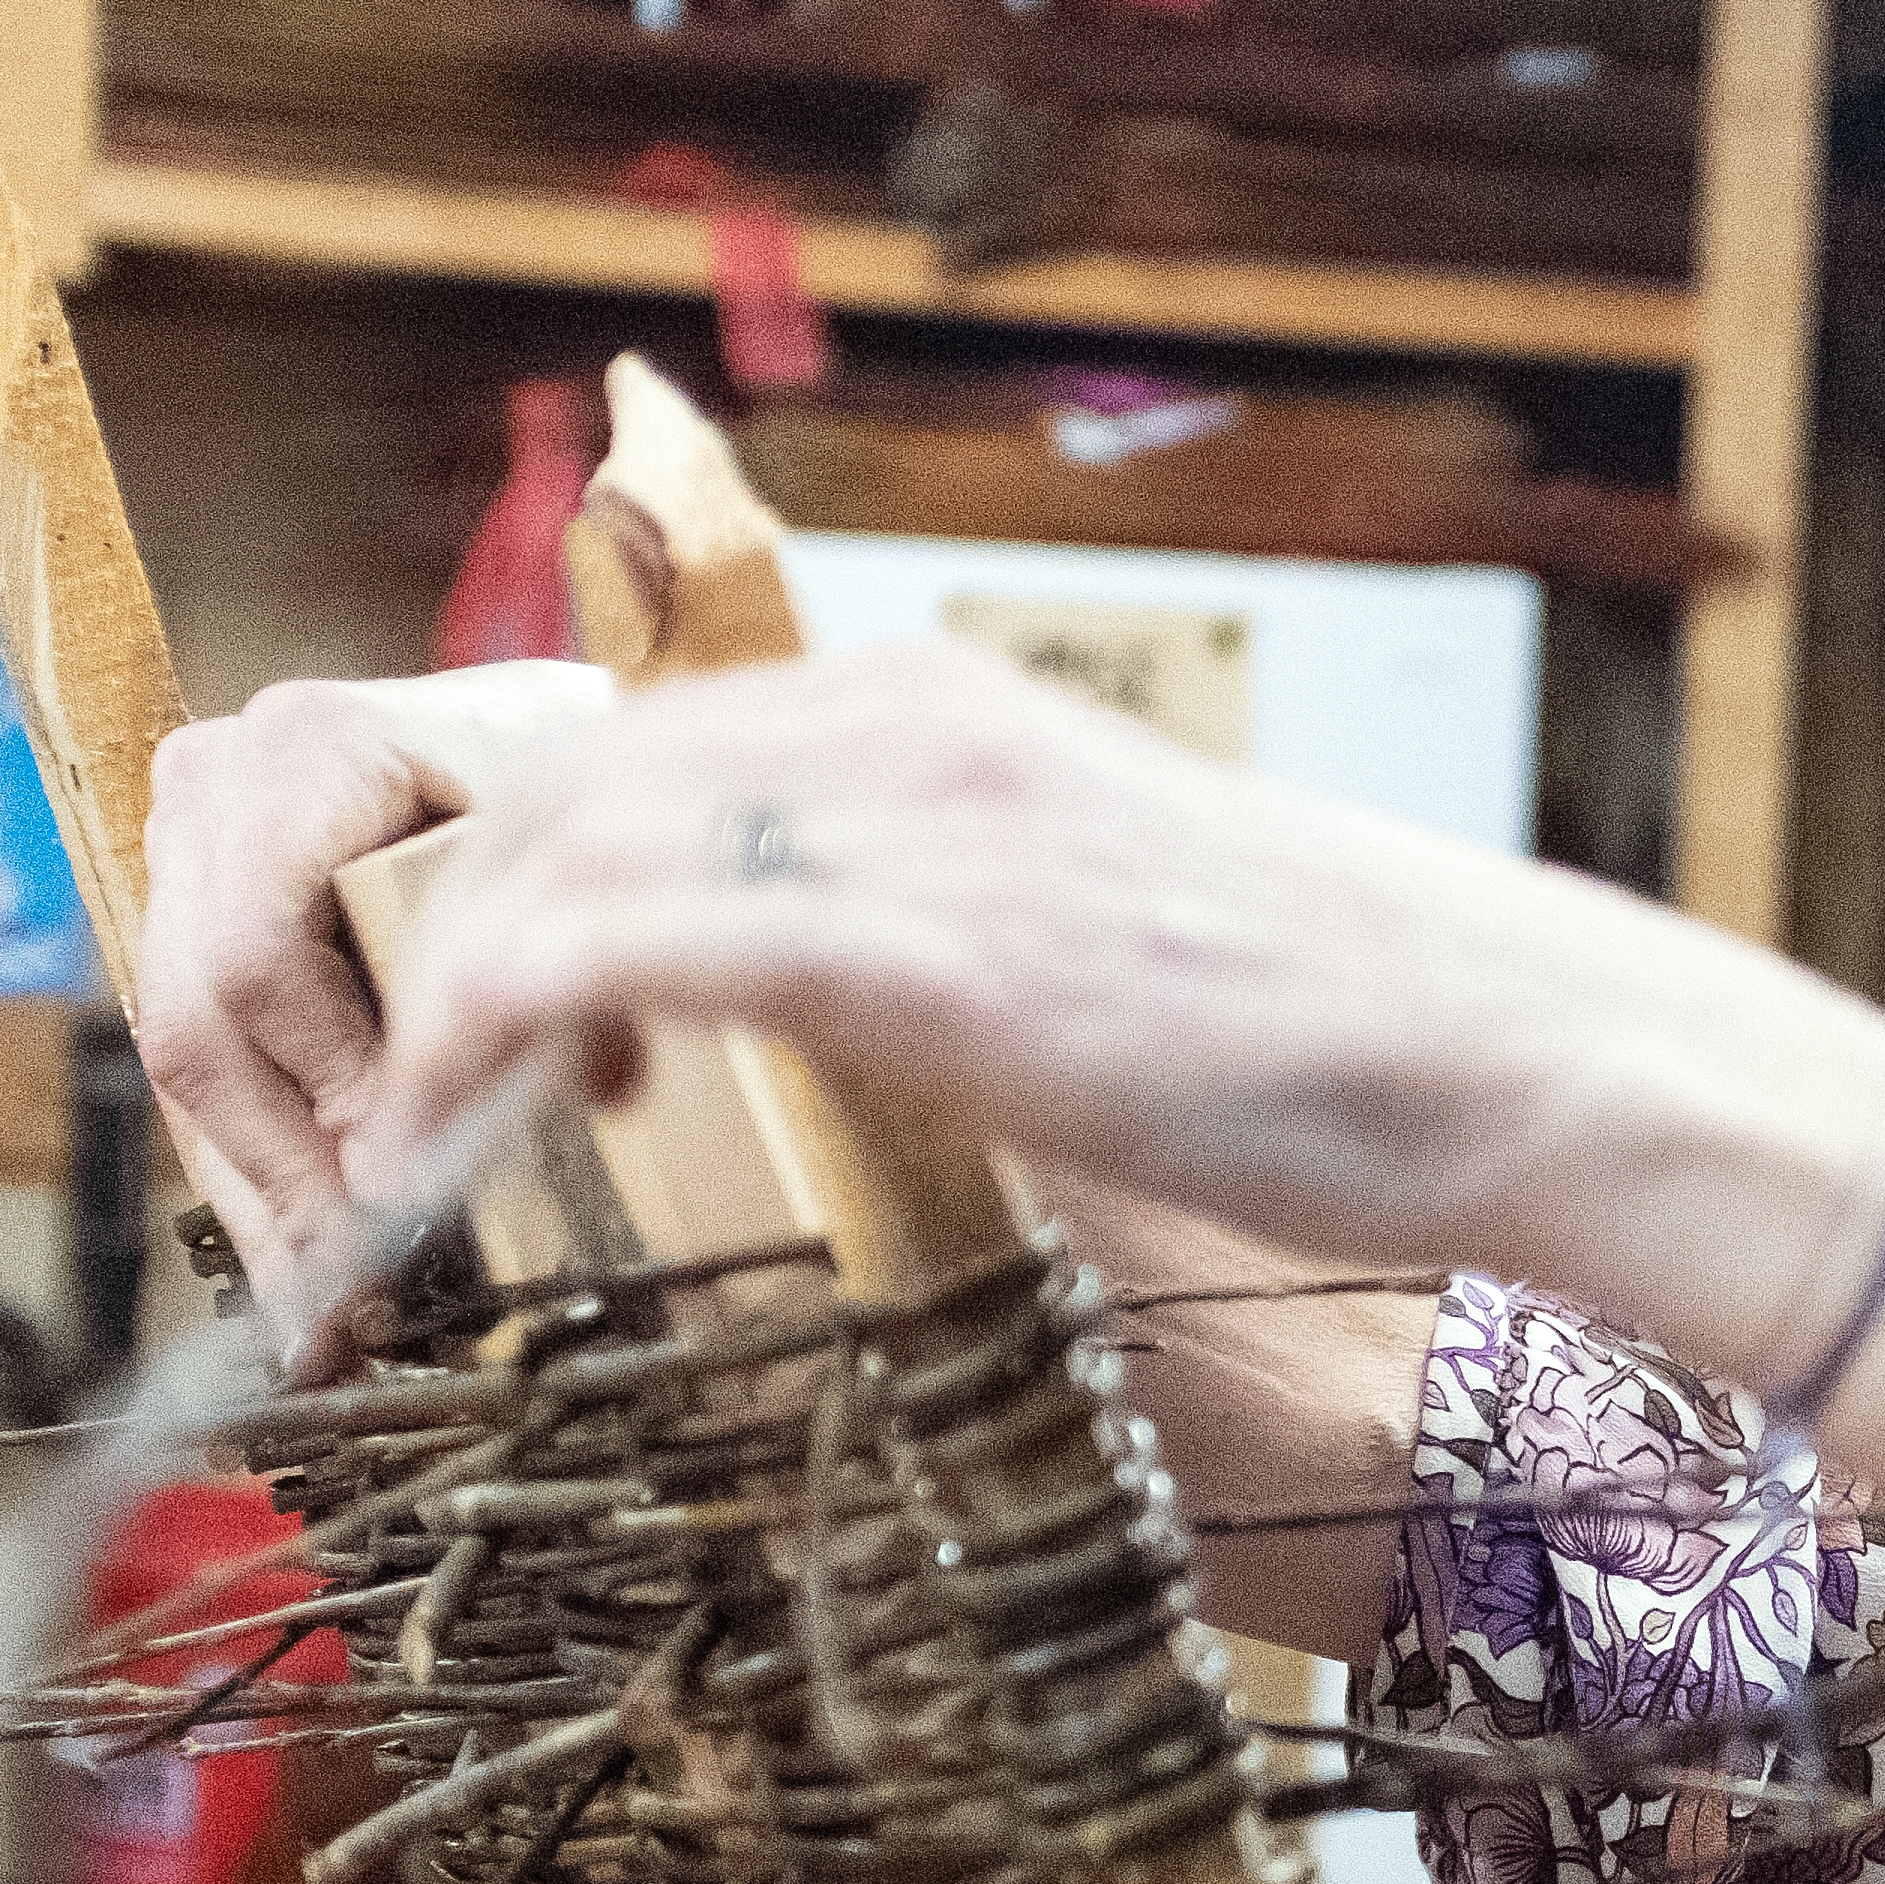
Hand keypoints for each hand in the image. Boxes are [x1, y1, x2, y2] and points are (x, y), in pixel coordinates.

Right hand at [137, 661, 610, 1310]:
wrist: (521, 724)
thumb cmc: (559, 771)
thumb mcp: (577, 846)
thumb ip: (569, 951)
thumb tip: (592, 1086)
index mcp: (306, 752)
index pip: (260, 958)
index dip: (328, 1084)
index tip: (394, 1183)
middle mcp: (214, 790)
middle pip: (201, 1024)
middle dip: (283, 1171)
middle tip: (348, 1283)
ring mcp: (181, 851)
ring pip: (186, 1062)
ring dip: (259, 1198)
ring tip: (316, 1315)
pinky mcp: (184, 915)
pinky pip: (202, 1066)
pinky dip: (256, 1168)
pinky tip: (295, 1261)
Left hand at [355, 639, 1879, 1338]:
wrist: (1504, 1053)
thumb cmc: (1333, 1040)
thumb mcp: (1092, 944)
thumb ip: (938, 936)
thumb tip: (831, 1026)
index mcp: (932, 714)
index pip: (618, 750)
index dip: (501, 896)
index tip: (480, 1055)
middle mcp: (895, 727)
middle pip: (534, 786)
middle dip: (411, 951)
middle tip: (380, 1126)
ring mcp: (907, 821)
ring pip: (534, 856)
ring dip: (415, 1019)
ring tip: (394, 1169)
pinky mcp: (920, 945)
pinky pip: (604, 947)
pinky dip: (483, 1048)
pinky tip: (460, 1157)